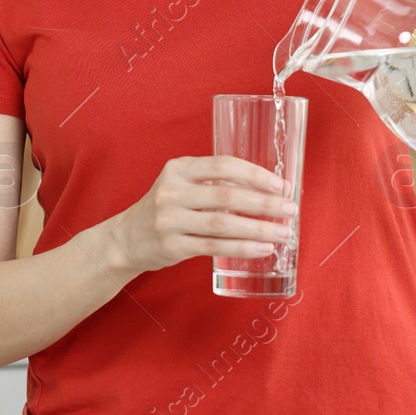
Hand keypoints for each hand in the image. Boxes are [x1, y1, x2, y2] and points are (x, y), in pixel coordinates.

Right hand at [107, 155, 295, 275]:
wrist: (126, 239)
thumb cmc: (166, 208)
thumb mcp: (182, 185)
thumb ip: (215, 183)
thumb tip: (269, 190)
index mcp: (178, 169)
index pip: (222, 165)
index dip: (254, 174)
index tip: (280, 184)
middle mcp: (172, 192)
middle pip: (226, 196)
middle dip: (263, 203)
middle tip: (289, 209)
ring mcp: (170, 220)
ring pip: (223, 224)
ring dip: (258, 229)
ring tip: (282, 232)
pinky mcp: (172, 246)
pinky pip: (214, 247)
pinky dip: (242, 249)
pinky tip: (262, 249)